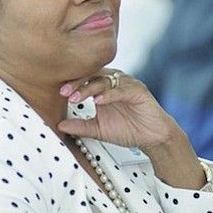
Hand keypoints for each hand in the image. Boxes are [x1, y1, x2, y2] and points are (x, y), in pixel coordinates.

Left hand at [57, 70, 205, 188]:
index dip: (72, 84)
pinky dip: (109, 95)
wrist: (152, 138)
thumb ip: (80, 126)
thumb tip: (59, 125)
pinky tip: (98, 101)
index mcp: (103, 86)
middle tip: (64, 92)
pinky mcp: (138, 91)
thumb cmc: (128, 129)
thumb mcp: (98, 129)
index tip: (59, 93)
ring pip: (105, 80)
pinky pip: (121, 90)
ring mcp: (126, 84)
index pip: (85, 79)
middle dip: (77, 83)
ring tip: (76, 98)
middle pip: (92, 75)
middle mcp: (114, 81)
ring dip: (89, 88)